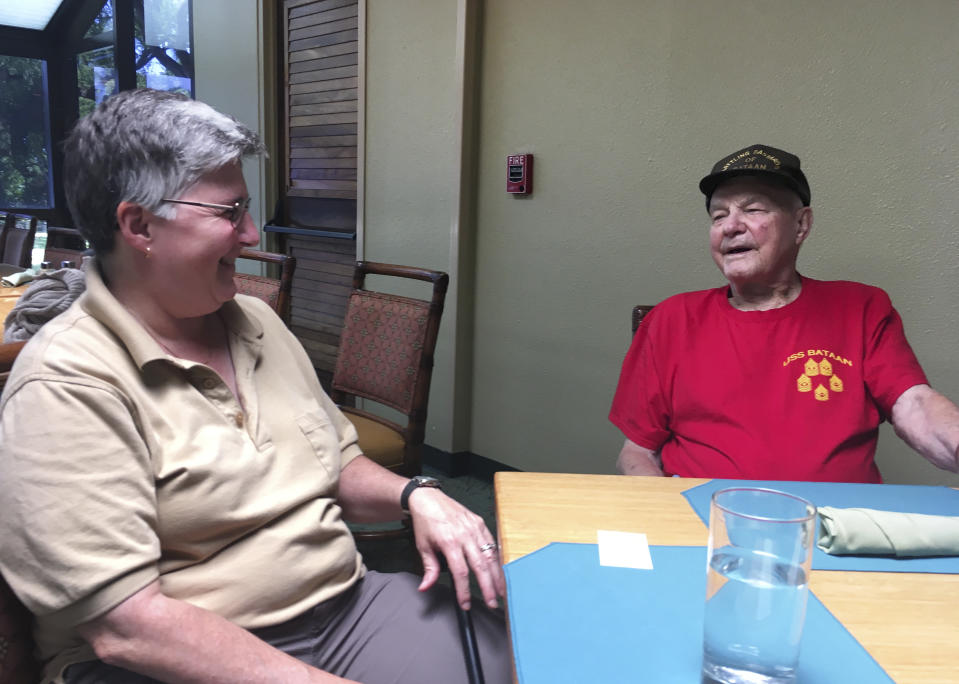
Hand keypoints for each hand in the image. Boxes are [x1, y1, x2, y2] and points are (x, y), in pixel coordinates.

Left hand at [406, 487, 505, 610]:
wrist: (428, 498)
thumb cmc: (425, 522)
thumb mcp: (423, 546)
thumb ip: (429, 569)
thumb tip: (426, 587)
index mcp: (449, 542)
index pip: (461, 572)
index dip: (464, 591)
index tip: (465, 604)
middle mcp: (465, 535)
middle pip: (481, 566)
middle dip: (488, 587)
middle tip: (492, 603)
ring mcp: (475, 528)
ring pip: (490, 555)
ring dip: (497, 575)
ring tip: (501, 591)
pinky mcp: (480, 523)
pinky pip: (491, 543)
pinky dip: (496, 558)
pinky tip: (498, 571)